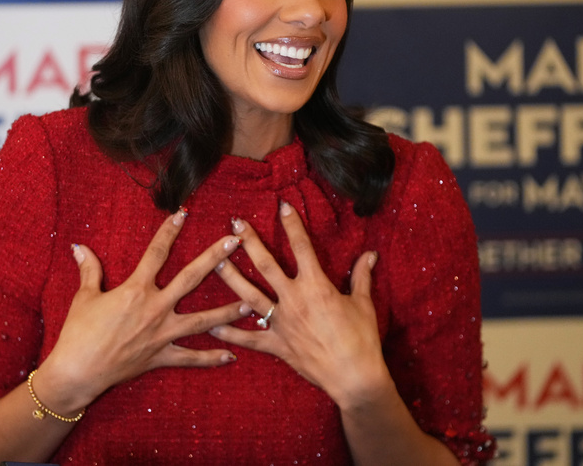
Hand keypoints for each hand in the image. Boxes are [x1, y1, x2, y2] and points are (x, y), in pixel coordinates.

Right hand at [35, 209, 249, 413]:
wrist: (77, 371)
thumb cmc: (78, 333)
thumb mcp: (84, 297)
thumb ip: (89, 270)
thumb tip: (78, 246)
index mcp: (136, 289)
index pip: (156, 253)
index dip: (169, 231)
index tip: (183, 213)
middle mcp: (155, 308)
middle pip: (191, 278)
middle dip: (215, 259)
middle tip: (236, 244)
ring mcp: (162, 333)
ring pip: (202, 320)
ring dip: (228, 311)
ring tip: (250, 303)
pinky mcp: (162, 356)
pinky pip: (192, 358)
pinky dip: (212, 359)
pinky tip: (232, 357)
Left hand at [209, 202, 392, 410]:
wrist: (353, 376)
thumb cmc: (362, 339)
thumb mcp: (364, 303)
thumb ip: (362, 276)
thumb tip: (370, 254)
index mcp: (316, 285)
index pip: (301, 246)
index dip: (292, 224)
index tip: (281, 205)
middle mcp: (294, 299)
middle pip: (266, 265)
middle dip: (249, 242)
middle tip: (234, 224)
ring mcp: (282, 323)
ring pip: (249, 295)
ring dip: (230, 278)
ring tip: (215, 262)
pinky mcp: (277, 345)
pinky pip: (249, 338)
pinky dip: (230, 332)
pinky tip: (212, 326)